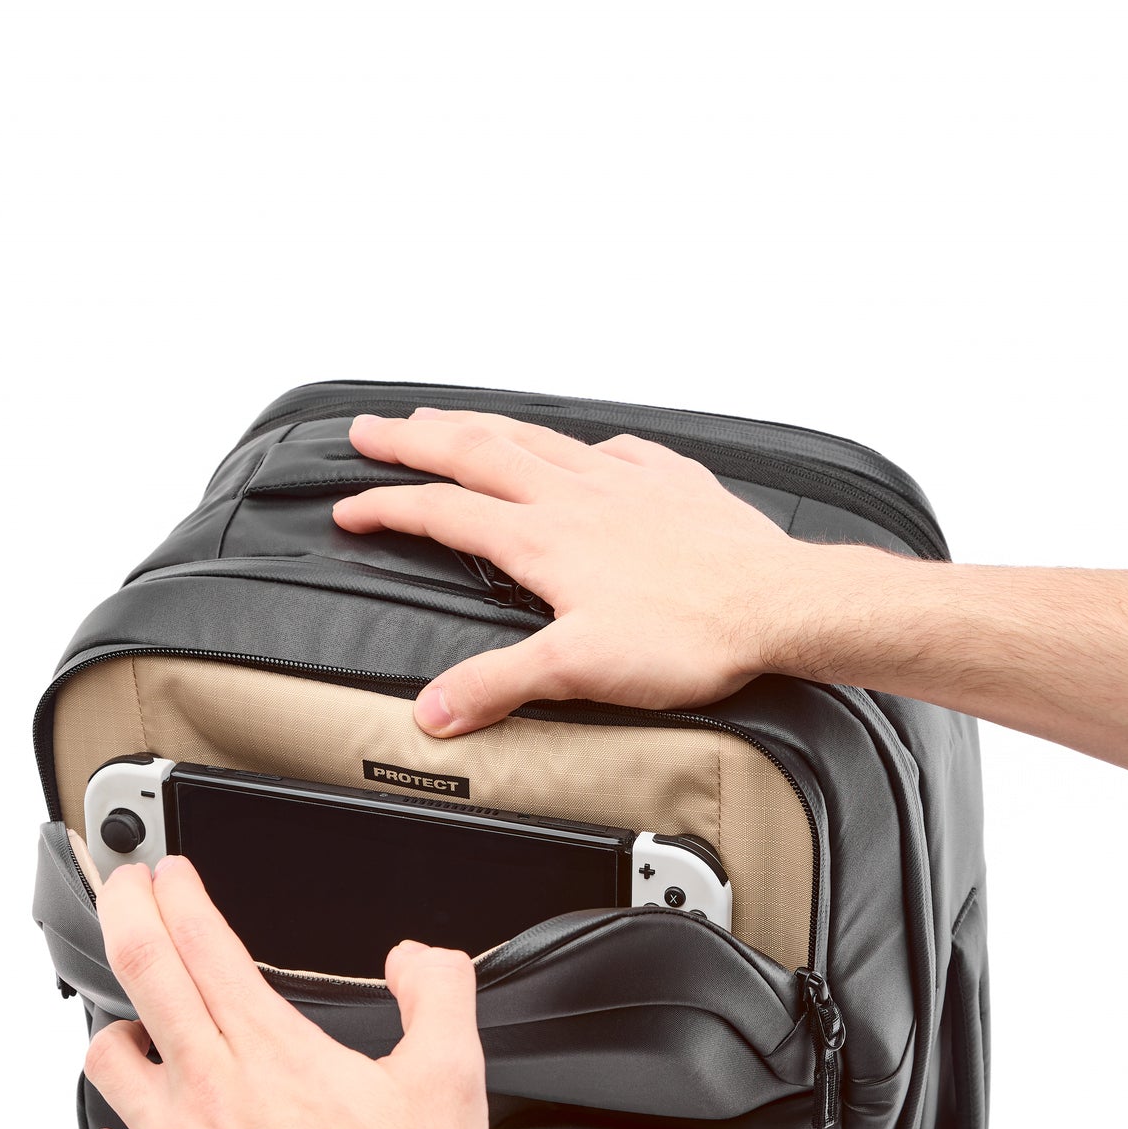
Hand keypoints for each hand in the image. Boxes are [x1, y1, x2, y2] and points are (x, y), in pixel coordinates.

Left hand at [79, 856, 488, 1128]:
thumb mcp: (451, 1082)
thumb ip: (439, 996)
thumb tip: (419, 957)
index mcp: (272, 1050)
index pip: (203, 942)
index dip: (178, 893)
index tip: (169, 873)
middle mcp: (210, 1088)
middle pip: (141, 971)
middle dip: (124, 911)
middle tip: (122, 889)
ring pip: (107, 1060)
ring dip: (117, 1029)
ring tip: (133, 1024)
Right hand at [333, 409, 875, 735]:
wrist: (778, 605)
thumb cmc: (690, 635)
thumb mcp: (578, 670)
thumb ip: (498, 684)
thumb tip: (434, 710)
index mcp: (544, 538)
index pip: (443, 513)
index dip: (388, 509)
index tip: (349, 508)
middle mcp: (577, 496)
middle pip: (476, 451)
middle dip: (415, 440)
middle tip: (371, 430)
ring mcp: (626, 482)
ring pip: (537, 437)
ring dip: (483, 424)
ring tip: (450, 418)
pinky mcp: (673, 483)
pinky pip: (618, 449)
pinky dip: (585, 444)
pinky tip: (588, 448)